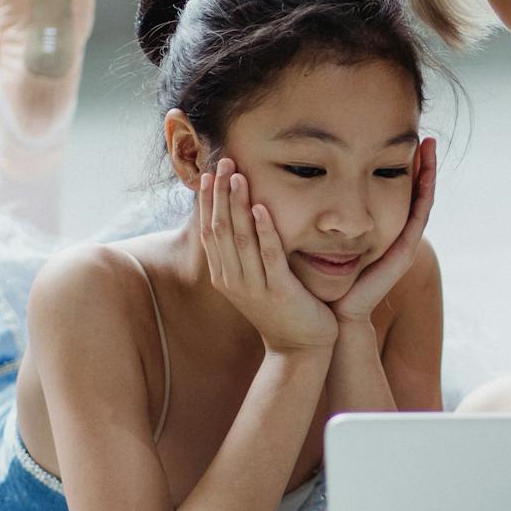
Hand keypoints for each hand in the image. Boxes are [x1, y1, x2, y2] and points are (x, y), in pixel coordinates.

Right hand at [198, 159, 337, 355]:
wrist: (300, 348)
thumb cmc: (281, 308)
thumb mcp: (255, 279)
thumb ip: (245, 253)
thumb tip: (240, 217)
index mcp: (224, 275)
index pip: (210, 230)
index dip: (209, 201)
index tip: (211, 172)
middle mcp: (232, 280)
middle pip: (220, 228)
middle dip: (221, 193)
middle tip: (224, 162)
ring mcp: (254, 287)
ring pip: (240, 238)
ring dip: (238, 204)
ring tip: (238, 176)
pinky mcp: (278, 291)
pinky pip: (269, 256)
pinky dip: (264, 230)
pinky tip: (262, 207)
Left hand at [330, 138, 436, 324]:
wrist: (336, 314)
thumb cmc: (323, 279)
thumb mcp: (323, 239)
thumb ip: (320, 218)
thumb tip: (302, 191)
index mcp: (379, 230)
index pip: (395, 192)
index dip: (401, 167)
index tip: (404, 141)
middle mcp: (395, 234)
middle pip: (414, 193)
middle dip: (421, 165)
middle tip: (425, 138)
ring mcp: (401, 243)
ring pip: (421, 201)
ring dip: (428, 174)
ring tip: (429, 147)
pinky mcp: (402, 253)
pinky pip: (418, 218)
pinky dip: (424, 195)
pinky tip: (426, 176)